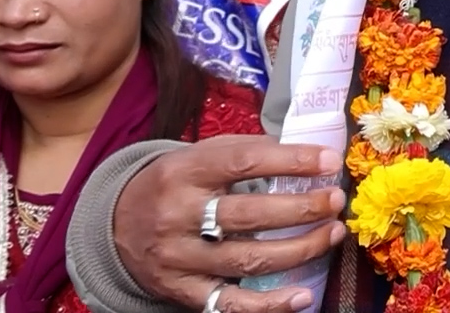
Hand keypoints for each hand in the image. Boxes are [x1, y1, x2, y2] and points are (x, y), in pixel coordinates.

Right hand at [112, 135, 345, 312]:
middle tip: (335, 201)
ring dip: (299, 249)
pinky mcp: (183, 291)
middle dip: (301, 209)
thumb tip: (303, 155)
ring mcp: (180, 257)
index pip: (243, 162)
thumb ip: (243, 151)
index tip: (328, 161)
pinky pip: (231, 303)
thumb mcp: (196, 155)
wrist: (114, 225)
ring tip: (332, 234)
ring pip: (248, 258)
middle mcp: (179, 215)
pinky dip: (270, 304)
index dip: (290, 161)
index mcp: (184, 172)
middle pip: (250, 215)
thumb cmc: (173, 184)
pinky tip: (302, 295)